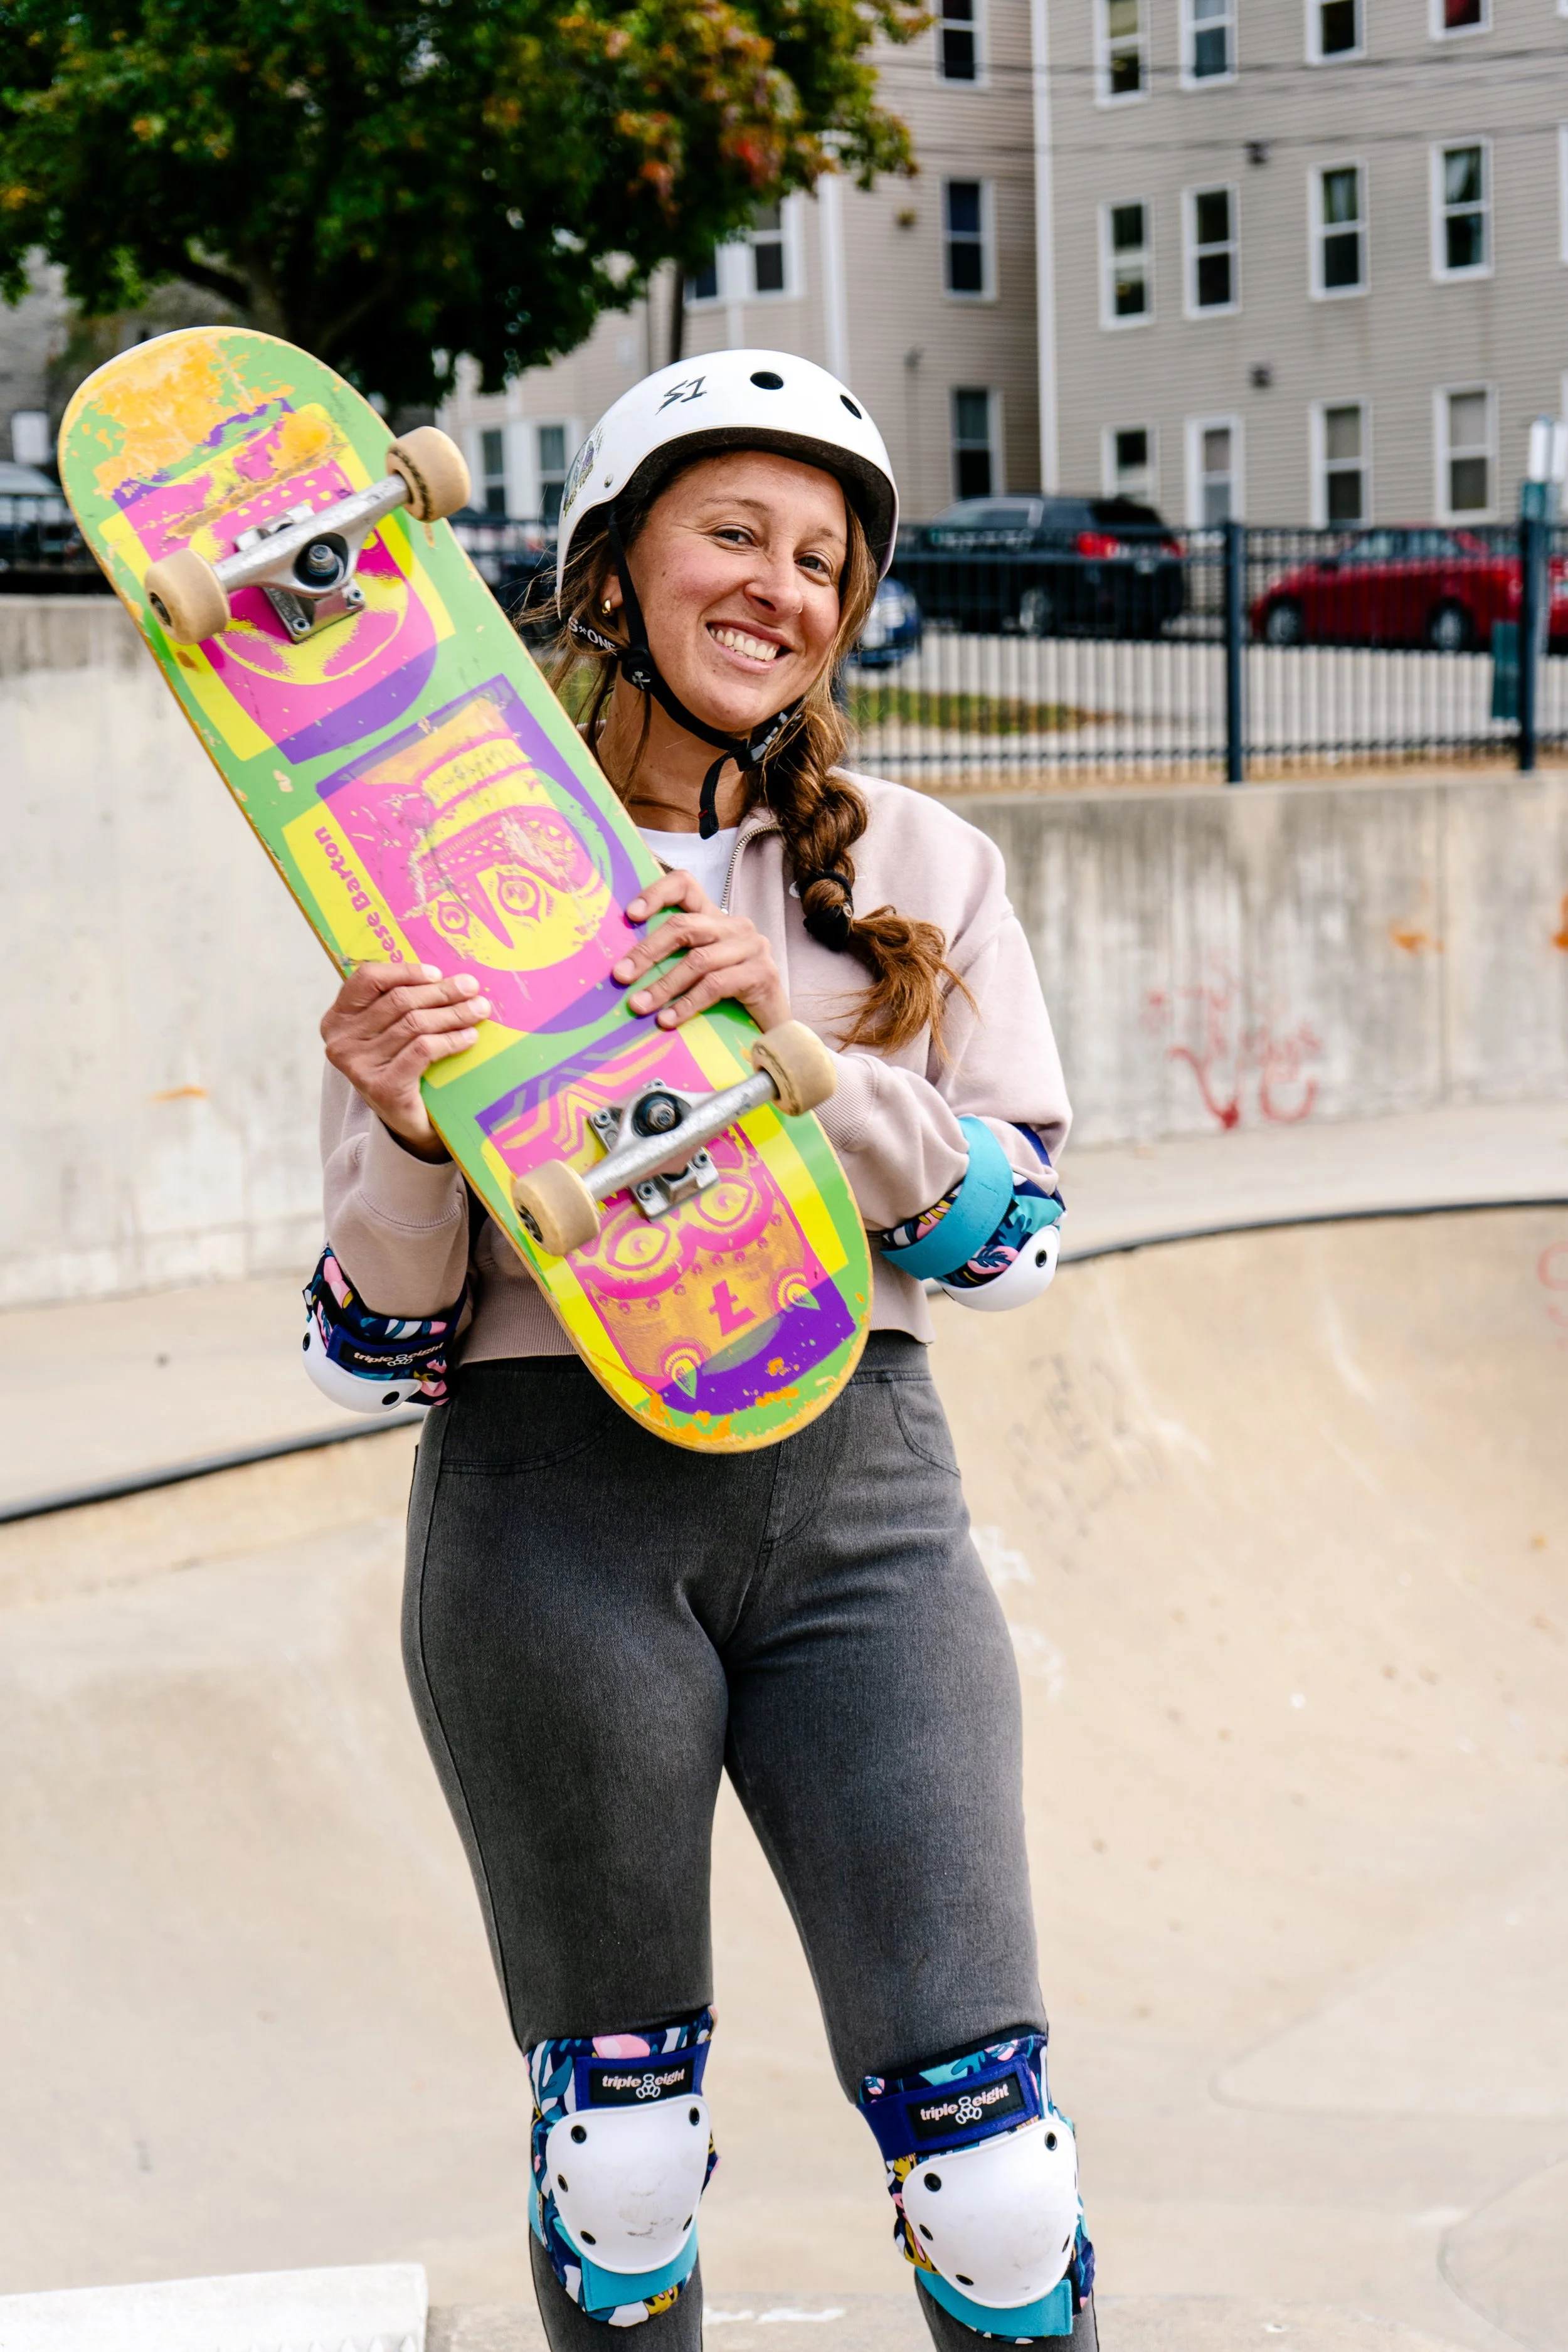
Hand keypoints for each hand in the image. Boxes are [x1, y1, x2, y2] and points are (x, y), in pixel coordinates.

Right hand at [321, 961, 489, 1160]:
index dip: (404, 971)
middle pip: (399, 1001)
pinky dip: (450, 1040)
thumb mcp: (391, 1030)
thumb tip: (446, 974)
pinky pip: (423, 1050)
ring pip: (414, 1024)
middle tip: (471, 987)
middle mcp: (341, 1041)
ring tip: (478, 1010)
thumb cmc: (400, 1065)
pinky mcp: (382, 1087)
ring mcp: (358, 1066)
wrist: (404, 1121)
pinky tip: (469, 1037)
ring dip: (453, 1014)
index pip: (368, 979)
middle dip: (441, 992)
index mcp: (338, 1018)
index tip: (437, 973)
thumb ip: (401, 1002)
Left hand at [614, 870, 790, 1032]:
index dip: (656, 893)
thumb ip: (671, 961)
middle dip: (647, 952)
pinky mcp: (763, 972)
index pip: (685, 885)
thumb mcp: (697, 974)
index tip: (630, 915)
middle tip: (621, 975)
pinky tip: (668, 1020)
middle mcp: (735, 926)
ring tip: (639, 1005)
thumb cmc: (729, 1000)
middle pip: (684, 926)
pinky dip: (687, 1004)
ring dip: (663, 986)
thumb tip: (623, 969)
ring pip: (697, 960)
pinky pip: (716, 985)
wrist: (774, 1030)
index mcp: (715, 918)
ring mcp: (752, 946)